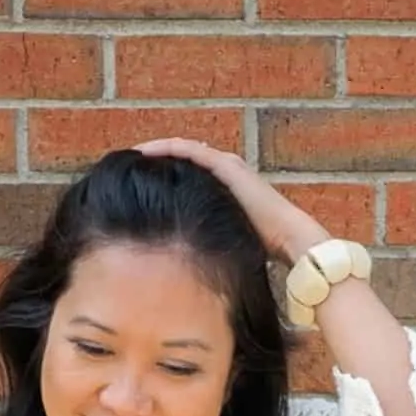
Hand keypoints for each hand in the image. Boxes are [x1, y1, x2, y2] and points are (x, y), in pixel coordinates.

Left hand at [132, 137, 329, 266]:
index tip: (135, 184)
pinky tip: (143, 152)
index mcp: (223, 189)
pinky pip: (189, 151)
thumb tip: (180, 266)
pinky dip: (166, 149)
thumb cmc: (262, 249)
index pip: (186, 176)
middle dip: (154, 161)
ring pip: (182, 150)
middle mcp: (224, 171)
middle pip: (181, 160)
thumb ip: (206, 242)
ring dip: (155, 150)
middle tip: (125, 166)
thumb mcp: (223, 242)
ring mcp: (226, 165)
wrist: (290, 239)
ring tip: (129, 154)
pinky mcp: (226, 166)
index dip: (161, 176)